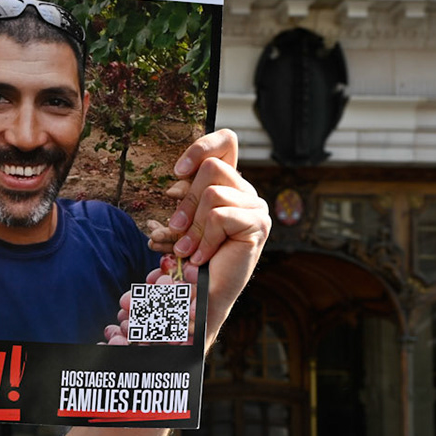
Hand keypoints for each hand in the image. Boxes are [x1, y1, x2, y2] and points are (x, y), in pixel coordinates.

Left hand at [138, 129, 268, 331]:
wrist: (204, 294)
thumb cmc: (190, 256)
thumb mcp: (183, 219)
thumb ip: (185, 194)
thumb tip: (177, 180)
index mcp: (229, 183)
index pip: (226, 141)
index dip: (201, 147)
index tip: (177, 172)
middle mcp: (246, 191)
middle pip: (211, 168)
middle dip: (186, 200)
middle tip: (177, 229)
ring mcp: (256, 207)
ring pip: (212, 193)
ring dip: (193, 226)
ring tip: (188, 249)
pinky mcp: (258, 225)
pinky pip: (219, 216)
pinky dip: (204, 239)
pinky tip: (201, 257)